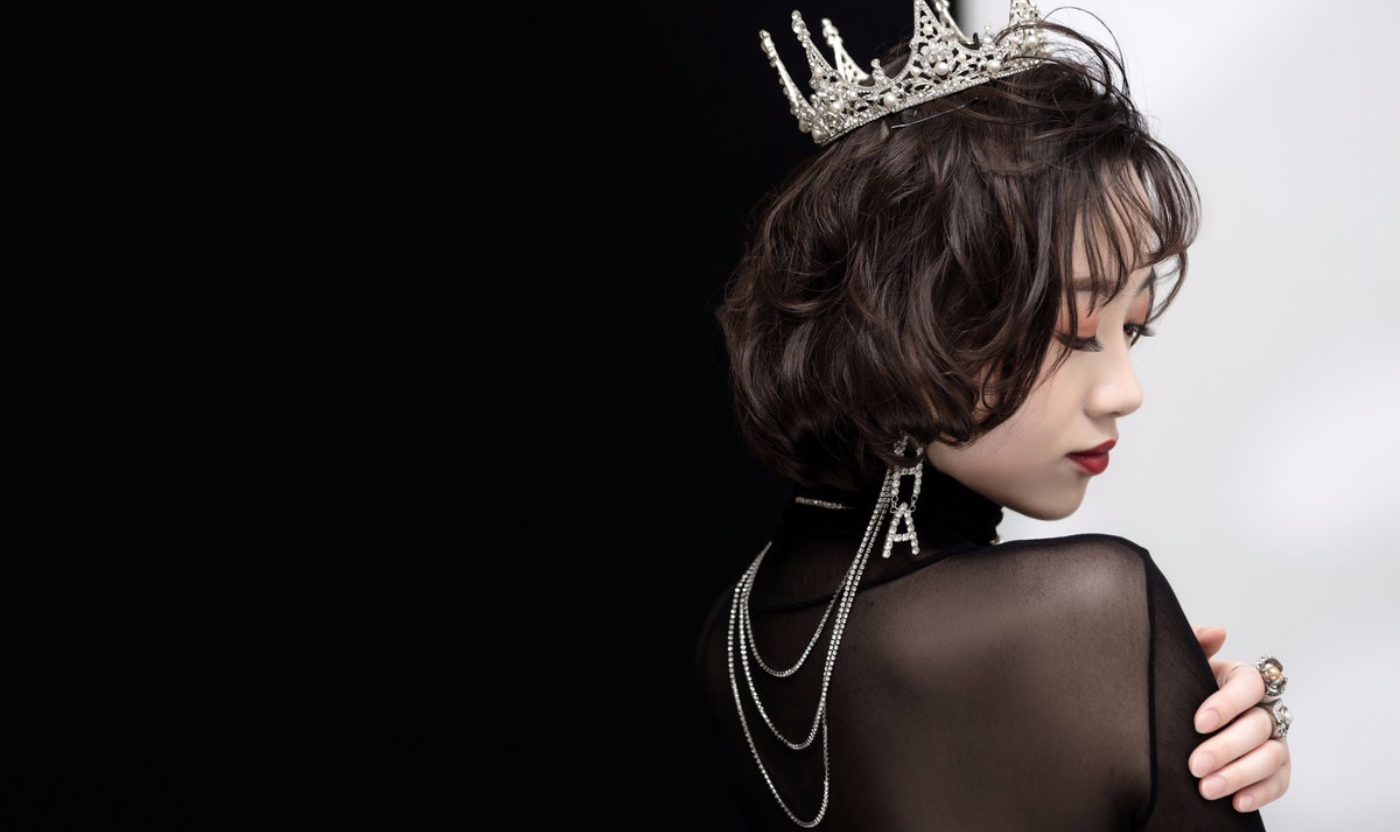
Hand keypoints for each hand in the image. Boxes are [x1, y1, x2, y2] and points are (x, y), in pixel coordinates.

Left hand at [1187, 625, 1290, 812]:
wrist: (1176, 725)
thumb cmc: (1180, 689)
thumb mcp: (1180, 664)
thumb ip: (1194, 642)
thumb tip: (1218, 632)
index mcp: (1242, 678)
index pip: (1250, 685)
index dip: (1228, 703)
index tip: (1198, 723)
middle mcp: (1265, 708)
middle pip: (1258, 726)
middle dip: (1226, 748)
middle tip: (1194, 765)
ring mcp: (1274, 739)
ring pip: (1271, 757)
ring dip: (1240, 774)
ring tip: (1207, 788)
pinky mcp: (1276, 768)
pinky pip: (1280, 781)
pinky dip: (1260, 793)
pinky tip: (1237, 803)